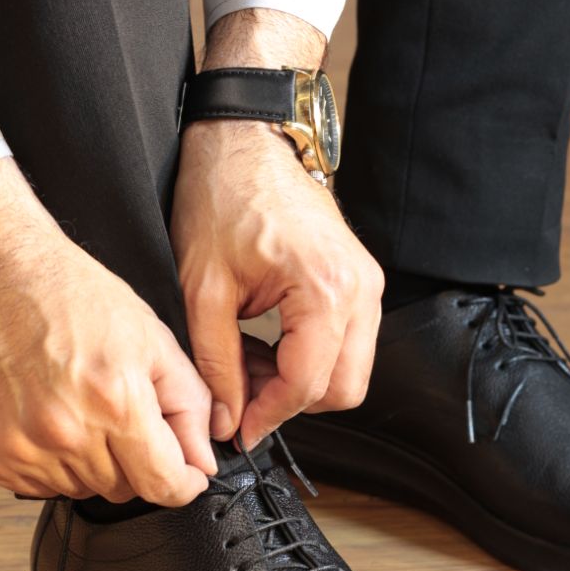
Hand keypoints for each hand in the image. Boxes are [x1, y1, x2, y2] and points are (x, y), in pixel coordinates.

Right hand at [0, 159, 215, 503]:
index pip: (164, 485)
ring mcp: (24, 448)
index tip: (188, 474)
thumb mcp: (153, 339)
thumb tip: (202, 460)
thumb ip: (189, 405)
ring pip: (84, 490)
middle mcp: (67, 432)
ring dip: (94, 462)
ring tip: (81, 406)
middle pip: (126, 490)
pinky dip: (54, 464)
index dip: (185, 483)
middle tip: (122, 412)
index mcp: (115, 401)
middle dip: (138, 461)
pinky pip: (42, 486)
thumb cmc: (69, 295)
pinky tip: (51, 417)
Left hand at [170, 7, 382, 447]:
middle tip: (240, 396)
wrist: (247, 140)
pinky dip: (313, 357)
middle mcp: (359, 289)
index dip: (267, 417)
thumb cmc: (221, 197)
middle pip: (343, 389)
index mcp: (324, 289)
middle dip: (290, 403)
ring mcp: (367, 283)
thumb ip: (216, 364)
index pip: (307, 384)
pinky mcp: (361, 279)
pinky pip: (349, 343)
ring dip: (303, 383)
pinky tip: (270, 344)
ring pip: (351, 371)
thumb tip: (225, 421)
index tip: (235, 430)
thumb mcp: (202, 289)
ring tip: (250, 366)